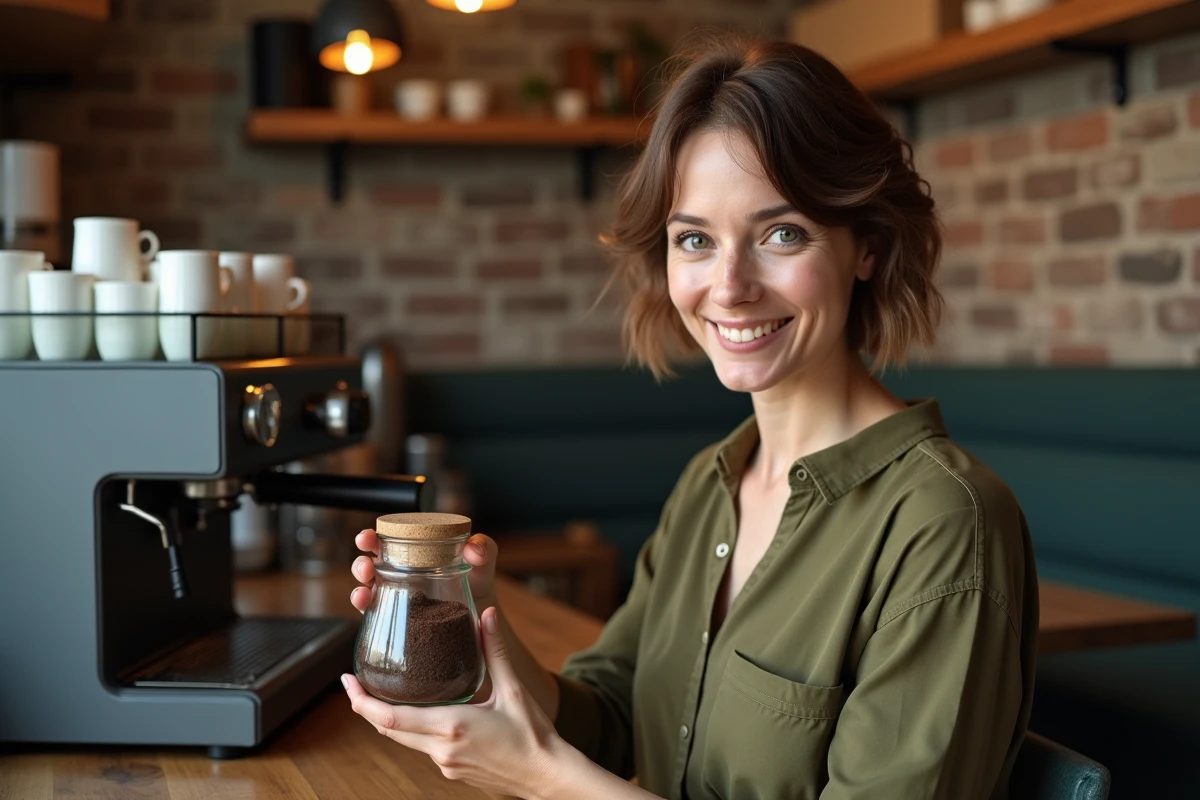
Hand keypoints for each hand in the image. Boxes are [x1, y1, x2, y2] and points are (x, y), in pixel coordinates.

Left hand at [343, 606, 566, 798]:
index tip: (346, 682)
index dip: (361, 702)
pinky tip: (425, 711)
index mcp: (450, 727)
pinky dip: (416, 728)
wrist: (547, 777)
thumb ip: (495, 651)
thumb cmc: (533, 735)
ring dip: (393, 717)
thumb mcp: (513, 689)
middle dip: (368, 707)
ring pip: (406, 739)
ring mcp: (445, 763)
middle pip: (389, 729)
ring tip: (389, 691)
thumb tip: (486, 614)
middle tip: (357, 682)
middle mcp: (441, 749)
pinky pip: (424, 747)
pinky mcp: (453, 770)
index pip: (390, 718)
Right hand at [350, 529, 498, 613]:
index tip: (368, 537)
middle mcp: (401, 576)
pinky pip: (375, 617)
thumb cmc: (477, 586)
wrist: (482, 621)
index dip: (371, 538)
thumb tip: (472, 549)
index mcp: (415, 556)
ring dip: (359, 589)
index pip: (387, 543)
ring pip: (367, 592)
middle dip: (360, 564)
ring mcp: (397, 600)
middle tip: (367, 566)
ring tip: (364, 591)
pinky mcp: (398, 623)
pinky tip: (368, 607)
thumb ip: (484, 548)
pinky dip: (366, 611)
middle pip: (370, 566)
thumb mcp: (483, 564)